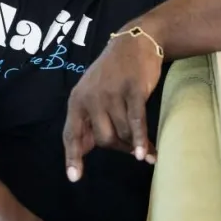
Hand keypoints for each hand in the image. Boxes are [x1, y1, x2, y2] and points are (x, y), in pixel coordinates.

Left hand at [63, 28, 163, 181]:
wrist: (135, 41)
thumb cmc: (114, 72)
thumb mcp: (93, 92)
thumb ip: (88, 119)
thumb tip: (83, 150)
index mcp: (77, 99)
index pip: (72, 134)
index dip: (73, 157)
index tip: (75, 178)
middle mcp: (91, 97)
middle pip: (104, 139)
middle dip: (119, 147)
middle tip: (130, 148)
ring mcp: (112, 93)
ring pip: (123, 132)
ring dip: (134, 144)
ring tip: (145, 149)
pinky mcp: (133, 89)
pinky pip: (137, 122)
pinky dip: (142, 140)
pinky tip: (148, 154)